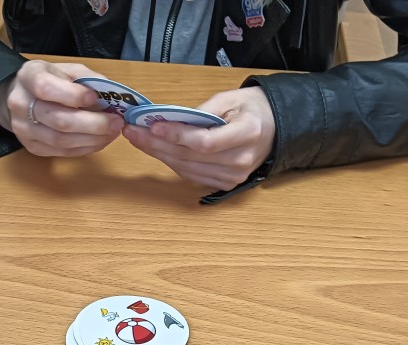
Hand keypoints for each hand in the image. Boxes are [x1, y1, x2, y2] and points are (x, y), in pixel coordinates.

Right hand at [0, 61, 122, 157]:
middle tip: (116, 122)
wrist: (22, 97)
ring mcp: (24, 129)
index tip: (96, 98)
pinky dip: (85, 148)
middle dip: (93, 124)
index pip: (46, 88)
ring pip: (61, 141)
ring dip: (92, 139)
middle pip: (59, 120)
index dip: (74, 96)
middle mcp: (20, 104)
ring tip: (112, 132)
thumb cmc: (49, 80)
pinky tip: (100, 141)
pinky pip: (62, 152)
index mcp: (28, 77)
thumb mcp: (66, 69)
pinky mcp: (32, 147)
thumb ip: (87, 79)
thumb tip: (112, 97)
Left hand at [122, 87, 274, 189]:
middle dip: (157, 144)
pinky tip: (156, 150)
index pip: (204, 142)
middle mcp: (240, 161)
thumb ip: (203, 110)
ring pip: (186, 169)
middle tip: (133, 131)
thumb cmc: (252, 109)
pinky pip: (191, 175)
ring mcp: (233, 177)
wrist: (274, 128)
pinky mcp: (225, 184)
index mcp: (247, 133)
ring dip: (159, 154)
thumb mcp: (231, 98)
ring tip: (138, 139)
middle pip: (190, 157)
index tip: (153, 126)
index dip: (176, 136)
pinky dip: (171, 162)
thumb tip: (171, 120)